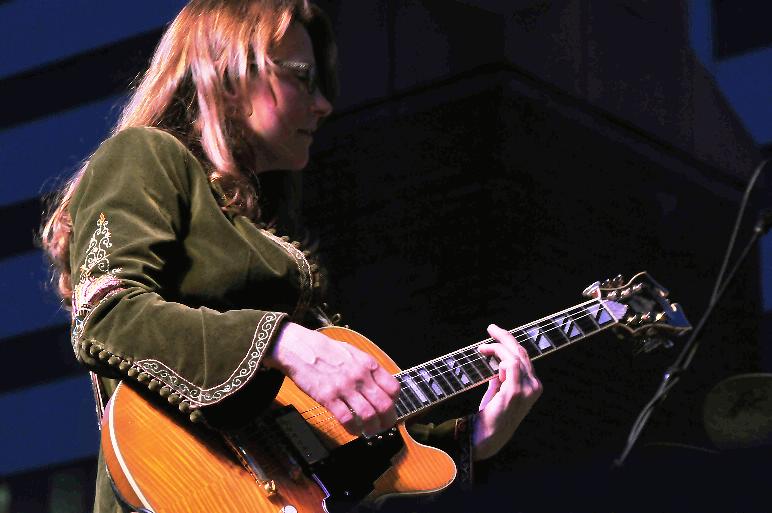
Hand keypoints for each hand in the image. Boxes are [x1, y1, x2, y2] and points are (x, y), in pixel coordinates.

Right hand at [263, 322, 400, 435]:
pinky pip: (346, 419)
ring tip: (369, 432)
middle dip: (387, 421)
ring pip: (368, 415)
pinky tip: (353, 430)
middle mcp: (360, 376)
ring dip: (372, 429)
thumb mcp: (353, 353)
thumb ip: (367, 368)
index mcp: (368, 364)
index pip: (393, 388)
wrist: (300, 348)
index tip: (390, 408)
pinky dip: (353, 429)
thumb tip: (380, 385)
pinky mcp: (328, 397)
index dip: (395, 403)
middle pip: (384, 405)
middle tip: (384, 426)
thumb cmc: (326, 350)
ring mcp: (344, 387)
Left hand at [472, 324, 541, 460]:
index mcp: (533, 386)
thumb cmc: (491, 417)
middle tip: (491, 328)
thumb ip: (501, 380)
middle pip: (521, 353)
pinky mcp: (515, 392)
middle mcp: (534, 387)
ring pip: (515, 356)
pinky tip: (488, 357)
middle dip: (505, 337)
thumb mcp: (499, 394)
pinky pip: (510, 365)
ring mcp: (527, 390)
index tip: (495, 334)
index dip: (509, 343)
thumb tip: (497, 366)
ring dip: (497, 346)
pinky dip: (499, 357)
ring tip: (482, 347)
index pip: (523, 358)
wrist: (487, 437)